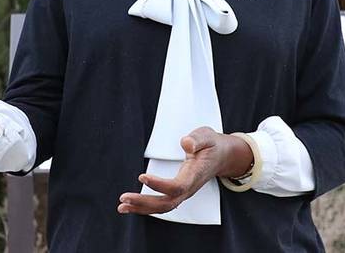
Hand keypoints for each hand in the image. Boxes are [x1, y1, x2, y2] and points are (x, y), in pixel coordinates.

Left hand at [117, 127, 251, 214]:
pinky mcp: (178, 192)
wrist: (222, 156)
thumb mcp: (207, 136)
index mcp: (196, 175)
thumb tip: (185, 143)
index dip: (160, 185)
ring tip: (122, 206)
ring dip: (142, 208)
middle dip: (145, 202)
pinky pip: (161, 203)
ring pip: (163, 207)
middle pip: (167, 203)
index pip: (177, 186)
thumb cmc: (212, 145)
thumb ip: (197, 139)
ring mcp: (184, 192)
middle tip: (124, 197)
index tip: (142, 176)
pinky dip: (145, 206)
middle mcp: (189, 188)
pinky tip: (130, 205)